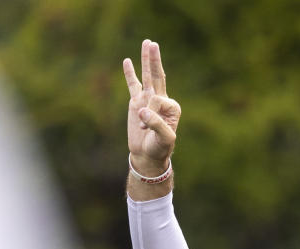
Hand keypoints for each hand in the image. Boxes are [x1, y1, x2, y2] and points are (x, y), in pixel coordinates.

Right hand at [123, 40, 180, 174]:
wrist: (148, 155)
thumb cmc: (159, 148)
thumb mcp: (163, 138)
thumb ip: (156, 123)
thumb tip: (141, 110)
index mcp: (172, 107)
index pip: (157, 99)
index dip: (149, 111)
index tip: (145, 126)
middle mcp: (162, 100)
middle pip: (158, 75)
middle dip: (155, 60)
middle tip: (153, 43)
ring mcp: (148, 99)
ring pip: (147, 76)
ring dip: (146, 60)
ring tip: (147, 43)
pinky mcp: (136, 103)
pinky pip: (132, 85)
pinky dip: (129, 73)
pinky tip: (127, 61)